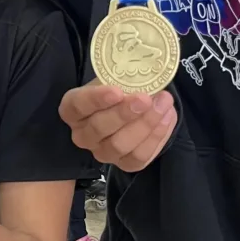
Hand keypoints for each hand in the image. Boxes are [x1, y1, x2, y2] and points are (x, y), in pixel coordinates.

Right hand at [59, 83, 176, 172]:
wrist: (127, 106)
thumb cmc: (115, 88)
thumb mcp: (112, 79)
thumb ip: (121, 79)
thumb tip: (146, 76)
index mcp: (72, 109)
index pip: (78, 105)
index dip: (96, 99)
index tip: (116, 91)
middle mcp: (82, 135)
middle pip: (99, 128)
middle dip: (124, 113)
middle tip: (145, 99)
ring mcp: (102, 152)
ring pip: (120, 145)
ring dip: (145, 125)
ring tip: (163, 105)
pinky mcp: (124, 164)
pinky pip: (139, 157)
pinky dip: (156, 137)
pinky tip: (167, 118)